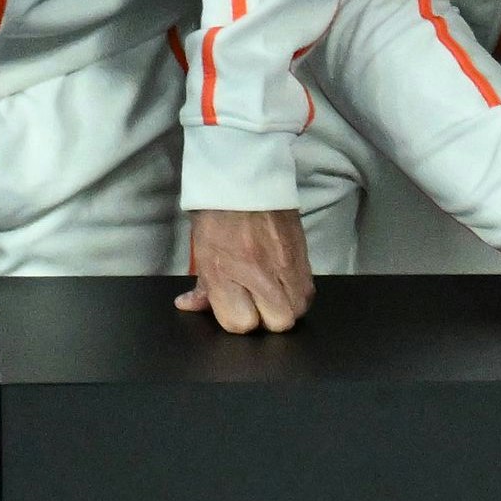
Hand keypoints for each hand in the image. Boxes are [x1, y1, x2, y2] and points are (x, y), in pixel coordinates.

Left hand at [176, 207, 312, 332]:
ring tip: (272, 295)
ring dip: (285, 308)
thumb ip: (202, 285)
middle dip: (266, 319)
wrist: (245, 177)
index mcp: (224, 273)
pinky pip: (308, 290)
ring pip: (298, 309)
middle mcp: (258, 273)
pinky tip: (284, 283)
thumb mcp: (201, 251)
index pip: (240, 323)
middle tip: (255, 304)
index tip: (232, 307)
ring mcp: (285, 264)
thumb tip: (192, 305)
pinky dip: (297, 293)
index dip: (235, 320)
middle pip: (278, 321)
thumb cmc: (217, 212)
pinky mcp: (304, 254)